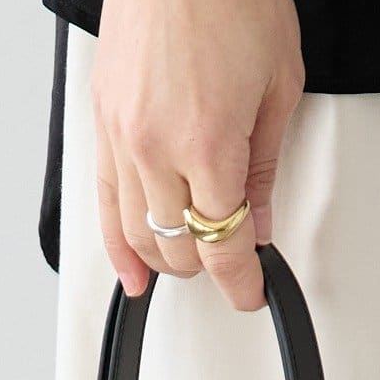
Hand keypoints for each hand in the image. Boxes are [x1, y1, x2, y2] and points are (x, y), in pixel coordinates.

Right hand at [92, 0, 303, 309]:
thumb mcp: (277, 87)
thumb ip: (262, 168)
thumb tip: (257, 222)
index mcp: (207, 143)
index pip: (222, 245)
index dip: (241, 282)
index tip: (251, 292)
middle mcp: (156, 147)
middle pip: (178, 248)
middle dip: (209, 267)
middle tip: (231, 266)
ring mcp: (122, 135)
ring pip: (137, 234)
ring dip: (166, 261)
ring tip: (188, 268)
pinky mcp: (101, 121)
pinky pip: (103, 203)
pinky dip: (118, 244)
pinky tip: (131, 269)